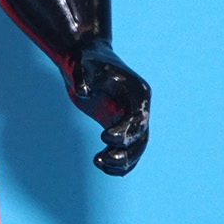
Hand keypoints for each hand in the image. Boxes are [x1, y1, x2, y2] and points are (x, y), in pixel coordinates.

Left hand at [65, 42, 149, 175]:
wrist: (84, 60)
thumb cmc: (85, 61)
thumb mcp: (82, 65)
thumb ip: (83, 78)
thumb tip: (82, 92)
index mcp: (138, 92)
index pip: (138, 118)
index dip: (125, 131)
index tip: (104, 137)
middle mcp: (138, 107)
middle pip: (141, 137)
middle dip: (126, 152)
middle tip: (103, 159)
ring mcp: (129, 117)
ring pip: (136, 147)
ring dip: (121, 160)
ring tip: (99, 162)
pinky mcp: (118, 124)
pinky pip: (125, 148)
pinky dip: (117, 160)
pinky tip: (101, 164)